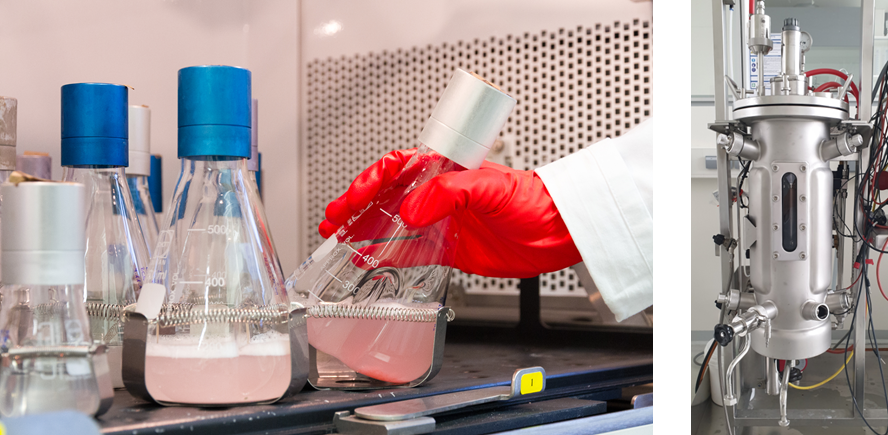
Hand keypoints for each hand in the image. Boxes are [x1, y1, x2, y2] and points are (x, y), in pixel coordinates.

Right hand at [320, 148, 581, 277]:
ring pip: (393, 224)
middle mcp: (440, 196)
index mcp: (446, 170)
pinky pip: (412, 252)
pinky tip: (368, 260)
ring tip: (339, 238)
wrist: (559, 232)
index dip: (371, 181)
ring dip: (365, 230)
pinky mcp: (450, 249)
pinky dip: (388, 256)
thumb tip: (411, 209)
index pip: (398, 168)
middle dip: (356, 205)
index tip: (353, 197)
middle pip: (387, 196)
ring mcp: (443, 222)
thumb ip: (449, 193)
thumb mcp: (491, 187)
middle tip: (333, 217)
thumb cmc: (535, 200)